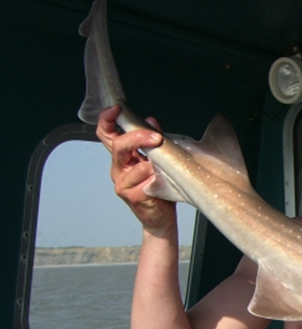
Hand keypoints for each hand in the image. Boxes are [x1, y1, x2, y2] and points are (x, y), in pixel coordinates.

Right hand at [95, 105, 175, 232]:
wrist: (161, 218)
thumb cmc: (158, 189)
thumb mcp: (157, 161)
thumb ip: (152, 141)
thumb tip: (151, 121)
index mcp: (122, 158)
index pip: (107, 134)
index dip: (107, 119)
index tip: (116, 108)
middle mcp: (118, 169)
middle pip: (118, 145)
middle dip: (138, 137)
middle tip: (156, 137)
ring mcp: (122, 184)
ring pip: (136, 164)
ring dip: (155, 163)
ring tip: (166, 170)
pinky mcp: (131, 196)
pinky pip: (145, 180)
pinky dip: (157, 178)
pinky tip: (163, 182)